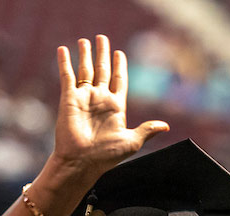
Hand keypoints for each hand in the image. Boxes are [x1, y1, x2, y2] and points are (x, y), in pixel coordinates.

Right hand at [52, 35, 167, 175]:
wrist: (82, 162)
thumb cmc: (107, 155)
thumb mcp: (132, 141)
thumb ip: (147, 130)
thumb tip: (165, 126)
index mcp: (116, 107)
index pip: (119, 80)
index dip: (120, 66)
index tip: (120, 53)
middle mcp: (100, 99)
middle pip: (102, 70)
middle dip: (102, 55)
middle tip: (102, 38)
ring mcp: (84, 98)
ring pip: (85, 70)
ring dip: (85, 54)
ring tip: (85, 40)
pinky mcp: (69, 98)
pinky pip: (67, 76)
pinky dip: (65, 62)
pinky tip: (64, 49)